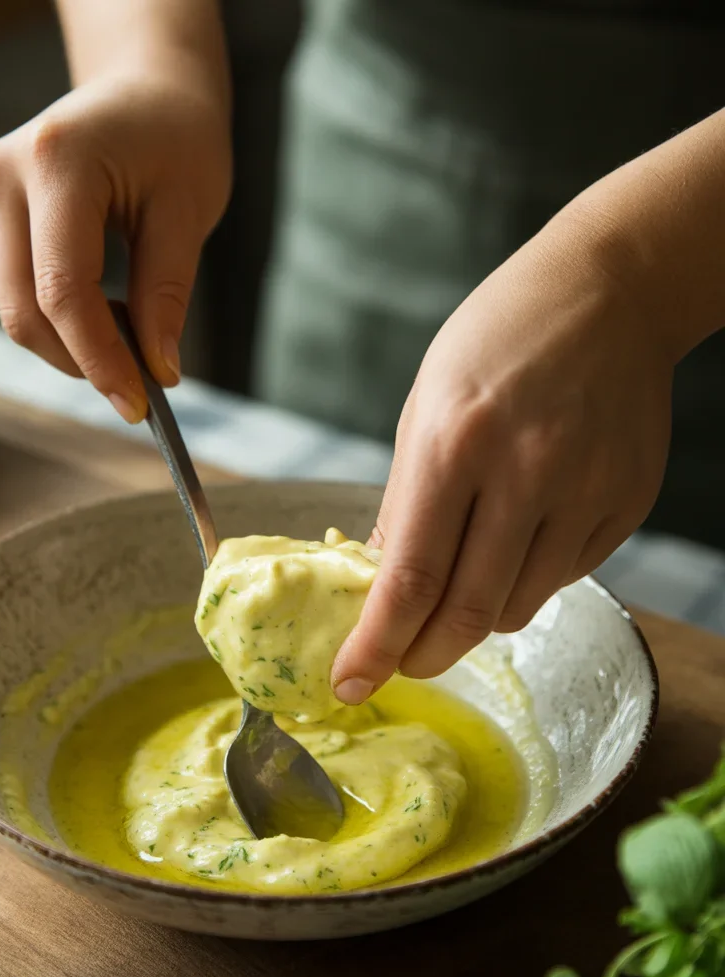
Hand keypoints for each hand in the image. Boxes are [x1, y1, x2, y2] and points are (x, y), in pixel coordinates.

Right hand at [0, 68, 230, 420]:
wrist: (145, 89)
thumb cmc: (175, 138)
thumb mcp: (188, 212)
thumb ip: (167, 294)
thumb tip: (158, 371)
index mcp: (55, 162)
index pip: (63, 289)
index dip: (99, 359)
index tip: (138, 404)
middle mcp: (2, 175)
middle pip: (25, 309)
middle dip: (82, 362)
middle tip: (140, 387)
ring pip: (16, 308)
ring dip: (72, 345)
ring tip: (133, 340)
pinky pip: (17, 291)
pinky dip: (61, 321)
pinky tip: (106, 315)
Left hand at [333, 211, 672, 702]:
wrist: (608, 293)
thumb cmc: (497, 340)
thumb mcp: (426, 404)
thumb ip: (407, 500)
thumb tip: (386, 583)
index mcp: (456, 443)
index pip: (411, 577)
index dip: (377, 645)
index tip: (350, 683)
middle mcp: (525, 473)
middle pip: (467, 612)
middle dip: (423, 655)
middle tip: (402, 662)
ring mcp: (585, 492)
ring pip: (516, 608)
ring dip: (474, 616)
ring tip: (462, 577)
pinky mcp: (626, 504)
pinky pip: (563, 578)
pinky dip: (526, 579)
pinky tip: (518, 536)